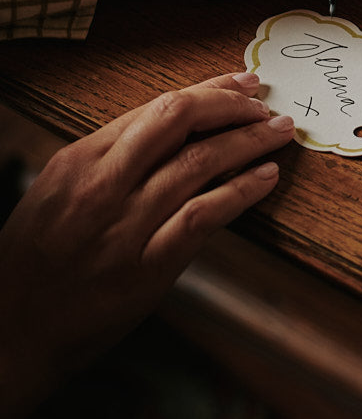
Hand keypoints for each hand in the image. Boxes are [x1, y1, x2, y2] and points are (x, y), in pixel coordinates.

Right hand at [0, 72, 289, 418]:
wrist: (7, 334)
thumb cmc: (32, 264)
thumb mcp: (55, 195)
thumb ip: (107, 162)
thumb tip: (171, 133)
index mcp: (78, 161)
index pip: (155, 108)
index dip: (207, 91)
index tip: (239, 84)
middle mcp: (100, 186)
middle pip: (179, 120)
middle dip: (231, 105)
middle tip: (265, 103)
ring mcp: (123, 226)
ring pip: (199, 163)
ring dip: (249, 141)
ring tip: (278, 133)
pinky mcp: (145, 268)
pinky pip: (203, 216)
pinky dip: (241, 191)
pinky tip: (265, 178)